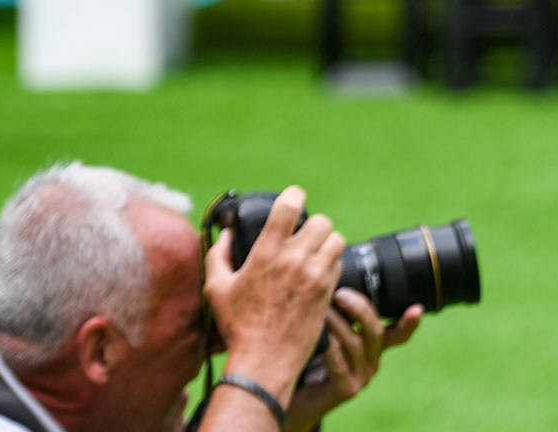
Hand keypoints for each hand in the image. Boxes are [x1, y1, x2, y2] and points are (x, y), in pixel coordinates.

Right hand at [203, 185, 345, 402]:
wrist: (264, 361)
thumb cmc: (239, 327)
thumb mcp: (217, 289)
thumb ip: (219, 255)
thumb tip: (226, 234)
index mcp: (267, 252)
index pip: (291, 205)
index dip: (295, 195)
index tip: (294, 199)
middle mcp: (295, 259)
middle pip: (322, 221)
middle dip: (313, 226)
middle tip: (303, 237)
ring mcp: (315, 274)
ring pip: (336, 240)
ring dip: (326, 244)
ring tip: (314, 254)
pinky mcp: (328, 290)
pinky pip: (339, 263)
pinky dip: (332, 264)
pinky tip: (318, 275)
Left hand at [283, 290, 422, 430]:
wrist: (292, 395)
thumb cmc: (310, 356)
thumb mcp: (329, 332)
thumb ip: (339, 313)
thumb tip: (335, 275)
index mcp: (374, 346)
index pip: (398, 333)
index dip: (409, 322)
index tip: (417, 308)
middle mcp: (372, 361)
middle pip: (376, 331)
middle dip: (360, 309)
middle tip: (340, 293)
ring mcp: (360, 376)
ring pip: (356, 343)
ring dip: (337, 323)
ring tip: (320, 308)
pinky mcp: (345, 389)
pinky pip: (339, 363)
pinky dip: (328, 346)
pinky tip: (317, 335)